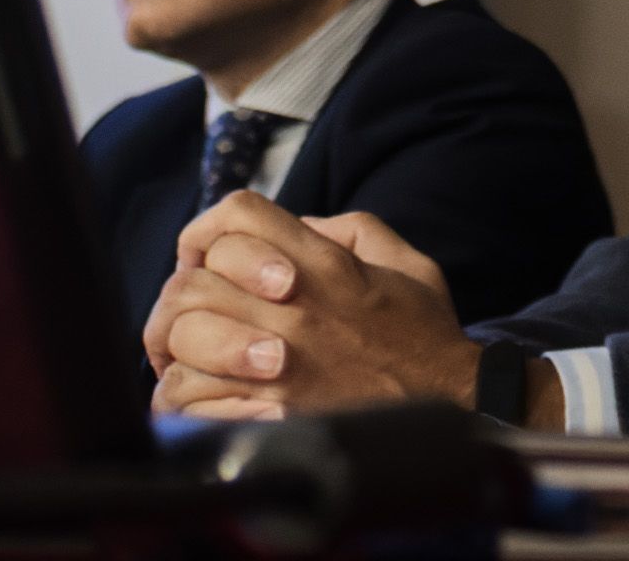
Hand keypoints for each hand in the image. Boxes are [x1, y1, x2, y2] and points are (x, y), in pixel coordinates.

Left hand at [143, 192, 480, 420]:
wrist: (452, 407)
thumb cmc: (424, 336)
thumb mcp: (405, 261)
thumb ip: (350, 229)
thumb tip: (298, 226)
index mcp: (326, 264)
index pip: (238, 215)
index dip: (210, 228)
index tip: (210, 253)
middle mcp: (295, 308)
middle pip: (194, 277)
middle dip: (184, 291)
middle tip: (197, 309)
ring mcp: (277, 363)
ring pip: (181, 334)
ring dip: (177, 343)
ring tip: (192, 351)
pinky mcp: (265, 412)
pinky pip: (185, 395)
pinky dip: (179, 393)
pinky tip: (201, 390)